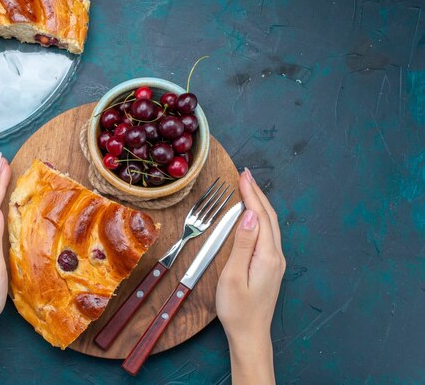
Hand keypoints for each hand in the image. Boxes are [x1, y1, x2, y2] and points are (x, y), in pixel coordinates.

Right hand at [216, 168, 284, 384]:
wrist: (250, 334)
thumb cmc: (237, 309)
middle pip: (269, 217)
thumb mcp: (233, 275)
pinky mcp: (271, 266)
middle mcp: (276, 256)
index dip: (251, 194)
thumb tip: (248, 215)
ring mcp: (275, 262)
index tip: (242, 176)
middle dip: (257, 193)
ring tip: (248, 188)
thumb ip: (242, 243)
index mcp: (267, 255)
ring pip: (270, 224)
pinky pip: (268, 234)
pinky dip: (260, 217)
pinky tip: (252, 214)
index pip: (260, 216)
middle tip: (245, 175)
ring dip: (259, 204)